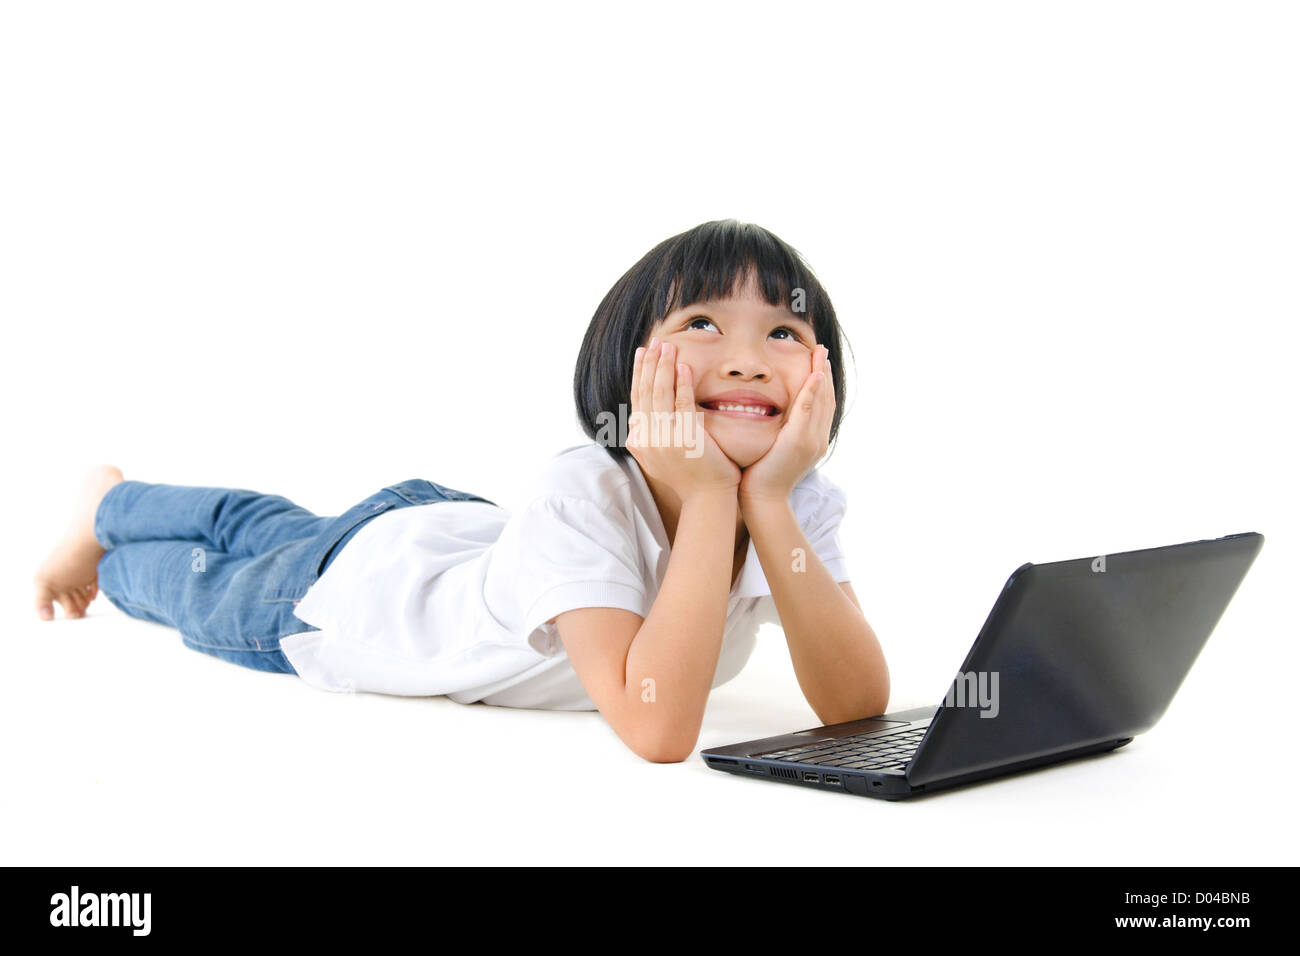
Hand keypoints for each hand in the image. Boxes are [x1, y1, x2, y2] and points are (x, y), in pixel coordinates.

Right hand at [626, 338, 740, 499]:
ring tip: (668, 347)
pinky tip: (684, 367)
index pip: (636, 398)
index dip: (639, 373)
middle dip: (649, 363)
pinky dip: (681, 383)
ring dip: (663, 367)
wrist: (706, 498)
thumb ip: (647, 437)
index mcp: (638, 440)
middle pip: (645, 392)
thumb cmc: (690, 476)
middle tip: (655, 342)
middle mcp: (645, 438)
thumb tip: (635, 419)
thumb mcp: (659, 457)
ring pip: (660, 394)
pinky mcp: (684, 438)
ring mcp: (663, 438)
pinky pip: (681, 403)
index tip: (643, 353)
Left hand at [739, 344, 833, 505]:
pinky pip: (807, 410)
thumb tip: (768, 417)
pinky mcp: (798, 441)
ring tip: (819, 355)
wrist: (762, 499)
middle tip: (821, 350)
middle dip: (824, 373)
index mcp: (812, 441)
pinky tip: (814, 375)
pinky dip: (812, 392)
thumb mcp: (774, 450)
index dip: (821, 383)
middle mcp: (817, 439)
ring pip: (820, 401)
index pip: (821, 406)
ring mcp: (811, 440)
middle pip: (826, 399)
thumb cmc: (761, 476)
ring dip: (820, 375)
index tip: (818, 363)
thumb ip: (778, 433)